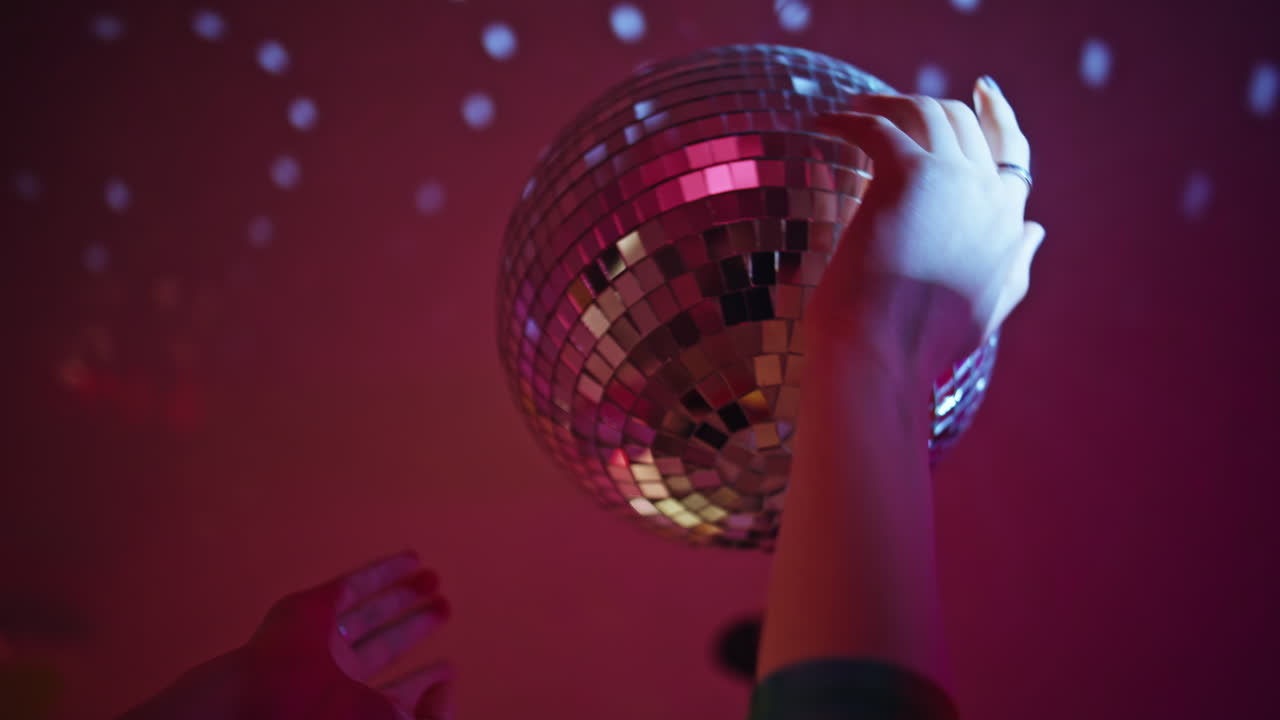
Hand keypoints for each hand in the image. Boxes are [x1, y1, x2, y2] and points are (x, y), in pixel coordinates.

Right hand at [120, 551, 453, 719]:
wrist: (271, 708)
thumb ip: (433, 717)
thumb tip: (446, 685)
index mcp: (356, 711)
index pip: (396, 695)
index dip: (423, 682)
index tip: (447, 670)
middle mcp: (338, 678)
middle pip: (384, 646)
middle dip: (414, 626)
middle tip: (444, 607)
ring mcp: (322, 643)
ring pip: (370, 613)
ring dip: (402, 594)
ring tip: (434, 579)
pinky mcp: (310, 610)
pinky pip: (352, 585)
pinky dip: (383, 571)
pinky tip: (411, 560)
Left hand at [809, 76, 1043, 381]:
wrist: (885, 355)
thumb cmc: (920, 346)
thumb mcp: (986, 307)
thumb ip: (1015, 264)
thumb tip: (1036, 229)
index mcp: (1009, 225)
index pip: (1011, 153)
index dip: (997, 118)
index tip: (980, 92)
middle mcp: (991, 194)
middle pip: (965, 123)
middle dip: (926, 106)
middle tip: (883, 105)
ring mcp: (956, 179)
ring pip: (926, 113)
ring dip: (886, 104)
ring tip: (851, 111)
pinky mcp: (911, 174)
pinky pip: (878, 126)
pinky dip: (849, 119)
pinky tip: (824, 124)